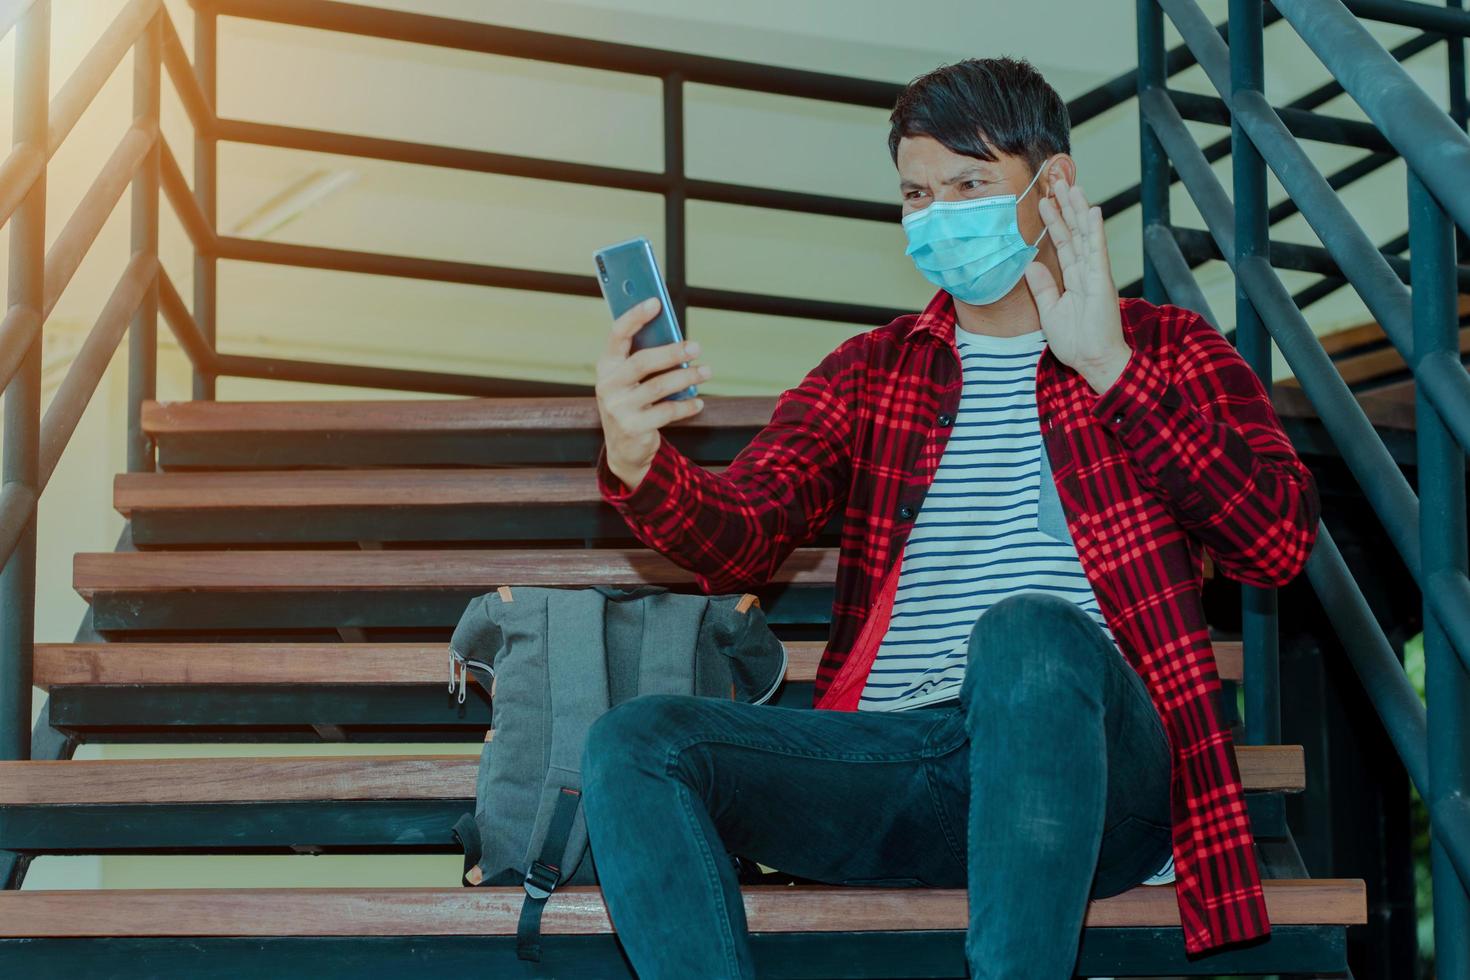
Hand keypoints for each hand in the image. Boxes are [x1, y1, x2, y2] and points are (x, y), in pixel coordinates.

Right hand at [595, 297, 709, 491]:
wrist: (624, 447)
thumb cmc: (633, 402)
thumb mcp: (631, 380)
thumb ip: (645, 358)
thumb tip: (677, 337)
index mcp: (606, 366)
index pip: (617, 335)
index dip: (635, 317)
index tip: (655, 302)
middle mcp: (608, 385)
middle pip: (642, 362)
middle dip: (672, 352)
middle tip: (696, 347)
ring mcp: (618, 408)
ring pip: (658, 387)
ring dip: (686, 377)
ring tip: (706, 371)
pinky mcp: (633, 428)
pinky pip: (666, 412)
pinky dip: (685, 405)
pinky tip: (698, 401)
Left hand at [1022, 178, 1131, 393]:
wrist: (1093, 361)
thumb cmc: (1076, 341)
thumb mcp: (1050, 311)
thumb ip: (1042, 287)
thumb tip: (1031, 265)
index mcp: (1074, 278)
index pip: (1063, 243)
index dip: (1054, 221)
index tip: (1044, 200)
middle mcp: (1086, 271)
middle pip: (1075, 232)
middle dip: (1066, 206)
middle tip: (1057, 181)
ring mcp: (1095, 274)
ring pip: (1085, 236)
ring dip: (1078, 210)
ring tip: (1071, 186)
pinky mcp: (1102, 282)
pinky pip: (1097, 252)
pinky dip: (1094, 232)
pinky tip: (1091, 212)